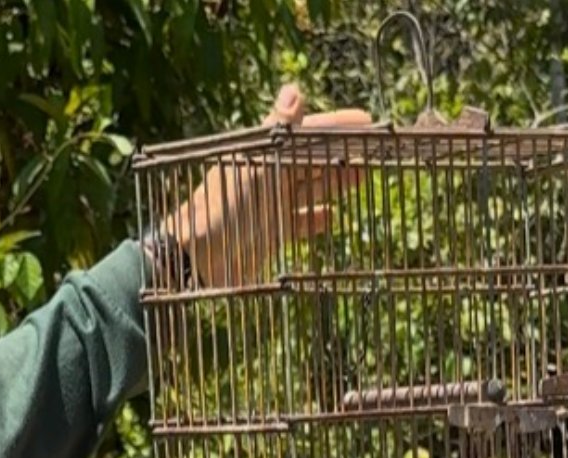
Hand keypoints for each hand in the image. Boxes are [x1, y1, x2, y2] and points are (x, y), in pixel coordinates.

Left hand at [161, 84, 371, 286]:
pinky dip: (317, 218)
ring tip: (361, 178)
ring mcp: (271, 204)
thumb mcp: (251, 165)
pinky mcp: (272, 232)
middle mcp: (268, 176)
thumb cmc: (220, 209)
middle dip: (342, 155)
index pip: (307, 133)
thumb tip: (295, 89)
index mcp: (262, 154)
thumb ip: (276, 130)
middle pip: (312, 160)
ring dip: (335, 183)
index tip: (367, 122)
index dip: (337, 125)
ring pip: (311, 189)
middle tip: (373, 153)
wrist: (195, 258)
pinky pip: (302, 222)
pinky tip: (333, 216)